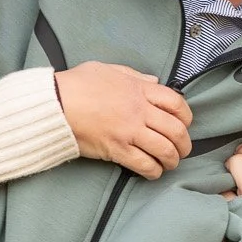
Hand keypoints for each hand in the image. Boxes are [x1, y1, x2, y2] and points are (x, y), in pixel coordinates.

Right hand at [55, 64, 192, 177]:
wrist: (54, 103)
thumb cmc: (76, 84)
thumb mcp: (107, 69)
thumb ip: (134, 75)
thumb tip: (153, 81)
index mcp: (138, 89)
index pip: (176, 102)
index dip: (186, 116)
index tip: (185, 124)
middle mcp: (138, 110)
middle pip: (176, 130)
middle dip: (184, 144)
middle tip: (182, 150)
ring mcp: (128, 131)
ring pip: (164, 149)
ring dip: (172, 160)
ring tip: (170, 163)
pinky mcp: (116, 149)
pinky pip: (144, 164)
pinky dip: (154, 171)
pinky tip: (153, 172)